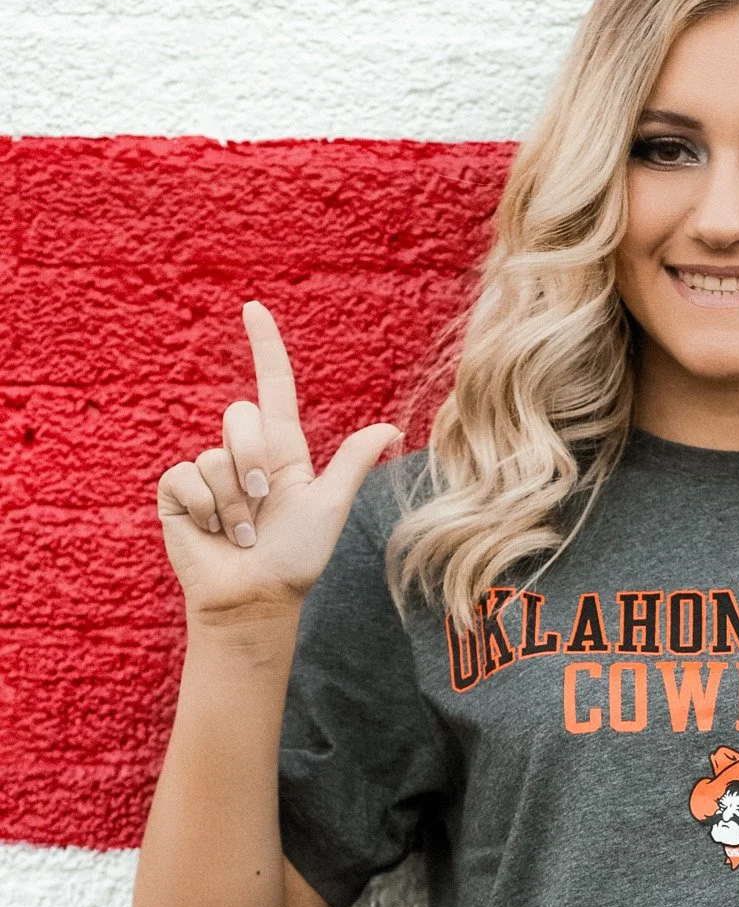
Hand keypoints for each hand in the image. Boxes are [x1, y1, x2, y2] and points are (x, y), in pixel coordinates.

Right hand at [156, 303, 399, 621]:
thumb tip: (392, 427)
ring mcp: (207, 472)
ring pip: (215, 457)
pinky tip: (214, 532)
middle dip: (252, 459)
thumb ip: (352, 463)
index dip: (265, 347)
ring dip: (234, 503)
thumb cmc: (296, 558)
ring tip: (242, 533)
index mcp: (282, 451)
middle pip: (239, 417)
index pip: (273, 387)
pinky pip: (185, 476)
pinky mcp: (177, 491)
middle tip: (264, 503)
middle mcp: (243, 454)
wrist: (256, 598)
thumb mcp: (329, 507)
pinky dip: (205, 509)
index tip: (254, 308)